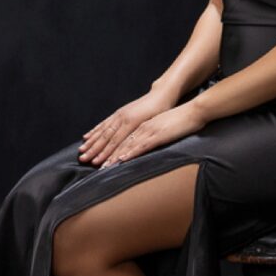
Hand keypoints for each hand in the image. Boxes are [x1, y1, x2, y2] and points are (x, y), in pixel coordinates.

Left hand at [79, 96, 200, 168]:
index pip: (113, 134)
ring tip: (98, 165)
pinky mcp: (156, 135)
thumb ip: (144, 132)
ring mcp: (146, 130)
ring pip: (124, 144)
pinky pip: (140, 145)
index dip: (98, 143)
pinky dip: (129, 153)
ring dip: (110, 155)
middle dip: (98, 150)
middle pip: (114, 139)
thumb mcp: (155, 125)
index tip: (87, 151)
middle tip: (84, 159)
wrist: (191, 110)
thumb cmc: (175, 119)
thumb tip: (136, 140)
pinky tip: (121, 160)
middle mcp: (137, 126)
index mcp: (135, 123)